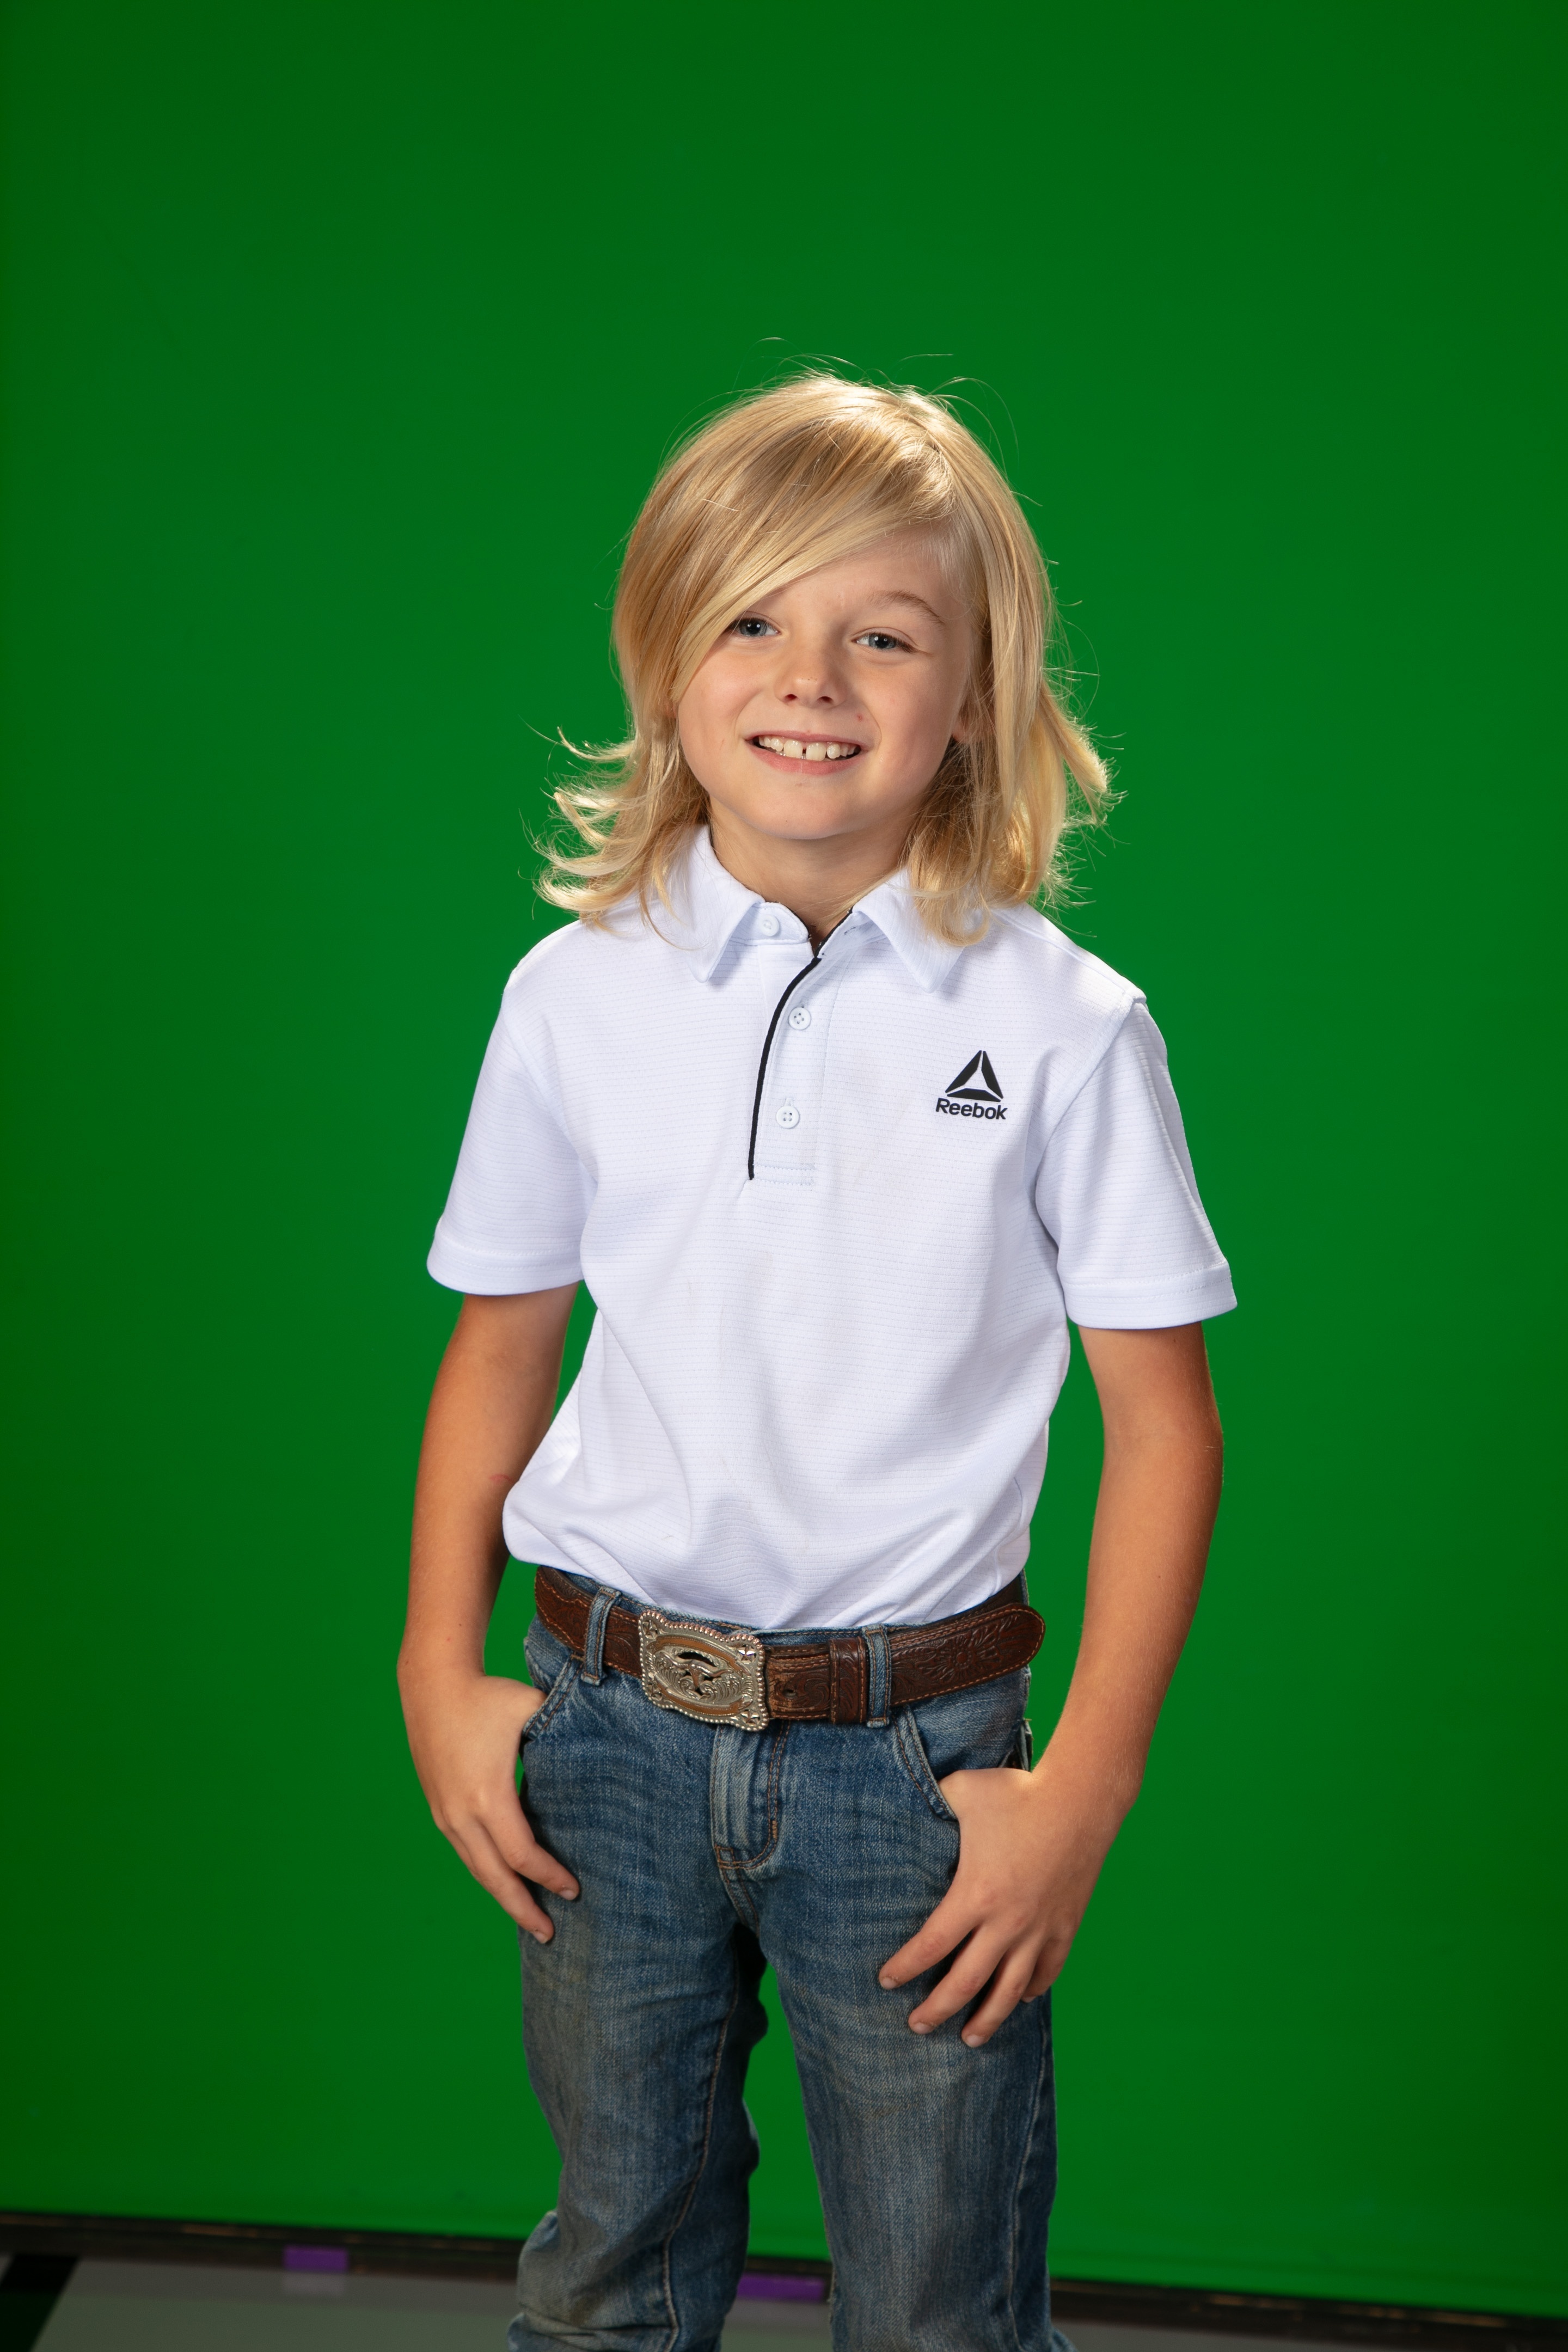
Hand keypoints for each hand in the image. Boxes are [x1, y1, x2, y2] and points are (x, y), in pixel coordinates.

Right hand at [400, 1667, 578, 1940]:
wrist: (432, 1685)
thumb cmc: (488, 1696)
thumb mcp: (531, 1710)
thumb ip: (566, 1733)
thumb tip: (607, 1750)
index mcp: (487, 1795)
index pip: (522, 1855)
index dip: (548, 1877)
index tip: (574, 1890)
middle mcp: (461, 1814)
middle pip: (495, 1878)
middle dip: (523, 1909)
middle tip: (550, 1934)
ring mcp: (446, 1815)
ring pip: (477, 1870)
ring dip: (503, 1897)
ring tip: (529, 1919)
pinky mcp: (439, 1810)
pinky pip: (467, 1853)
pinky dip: (487, 1874)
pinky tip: (505, 1883)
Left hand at [877, 1759, 1119, 2044]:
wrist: (1081, 1799)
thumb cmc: (1017, 1791)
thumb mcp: (962, 1791)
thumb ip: (930, 1803)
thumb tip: (904, 1802)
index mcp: (975, 1895)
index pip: (931, 1945)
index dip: (905, 1967)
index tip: (885, 1981)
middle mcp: (1007, 1923)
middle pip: (965, 1982)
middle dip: (937, 2009)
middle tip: (916, 2026)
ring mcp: (1040, 1929)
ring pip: (1008, 1990)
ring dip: (986, 2019)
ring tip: (968, 2039)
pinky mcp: (1066, 1927)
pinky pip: (1047, 1971)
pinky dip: (1030, 1990)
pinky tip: (1018, 2000)